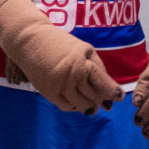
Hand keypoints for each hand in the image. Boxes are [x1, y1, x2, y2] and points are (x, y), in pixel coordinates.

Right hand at [6, 19, 122, 113]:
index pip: (102, 81)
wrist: (30, 41)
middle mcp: (72, 75)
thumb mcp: (83, 48)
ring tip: (91, 104)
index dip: (112, 91)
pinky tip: (75, 101)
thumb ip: (97, 66)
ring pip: (82, 105)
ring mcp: (60, 85)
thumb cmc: (60, 43)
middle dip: (101, 100)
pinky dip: (74, 106)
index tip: (119, 97)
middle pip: (94, 96)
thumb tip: (108, 90)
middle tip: (104, 101)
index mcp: (83, 62)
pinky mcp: (48, 93)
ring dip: (89, 106)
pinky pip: (66, 107)